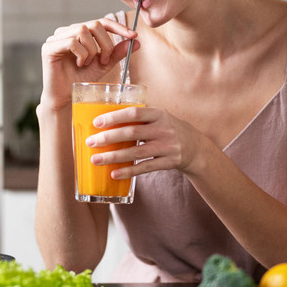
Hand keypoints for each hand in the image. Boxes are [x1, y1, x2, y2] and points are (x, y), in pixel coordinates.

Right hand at [40, 18, 137, 110]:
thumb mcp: (103, 65)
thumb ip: (116, 53)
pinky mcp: (48, 47)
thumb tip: (136, 42)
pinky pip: (71, 42)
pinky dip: (81, 54)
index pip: (101, 22)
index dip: (118, 27)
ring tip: (88, 64)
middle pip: (94, 24)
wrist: (65, 97)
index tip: (133, 36)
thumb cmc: (81, 80)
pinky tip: (80, 65)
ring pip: (83, 31)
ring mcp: (56, 38)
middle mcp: (66, 31)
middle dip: (105, 43)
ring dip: (92, 50)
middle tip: (104, 61)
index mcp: (79, 32)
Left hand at [84, 105, 202, 178]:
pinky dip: (128, 171)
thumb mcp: (159, 117)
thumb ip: (139, 117)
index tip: (97, 122)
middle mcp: (164, 129)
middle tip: (91, 142)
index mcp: (159, 114)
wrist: (195, 147)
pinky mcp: (169, 162)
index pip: (135, 112)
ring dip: (113, 157)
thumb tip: (106, 119)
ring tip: (96, 160)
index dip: (115, 117)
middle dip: (109, 138)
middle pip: (132, 133)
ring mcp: (167, 146)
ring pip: (136, 152)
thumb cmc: (168, 129)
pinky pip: (145, 168)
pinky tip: (114, 174)